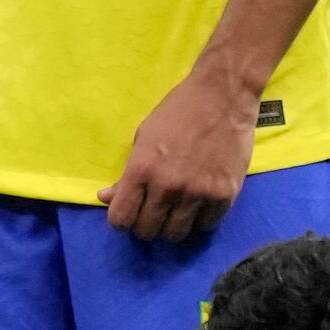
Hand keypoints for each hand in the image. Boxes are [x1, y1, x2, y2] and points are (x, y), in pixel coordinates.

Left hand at [101, 69, 261, 241]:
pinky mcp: (224, 195)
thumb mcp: (144, 137)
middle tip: (155, 209)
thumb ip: (126, 174)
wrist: (224, 94)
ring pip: (175, 235)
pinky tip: (201, 202)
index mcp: (142, 169)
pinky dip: (201, 219)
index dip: (122, 219)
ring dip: (173, 225)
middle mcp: (167, 186)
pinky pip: (205, 226)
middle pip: (147, 232)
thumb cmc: (179, 111)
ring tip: (178, 208)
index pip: (120, 219)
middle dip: (147, 224)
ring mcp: (197, 193)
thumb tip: (105, 198)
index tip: (130, 211)